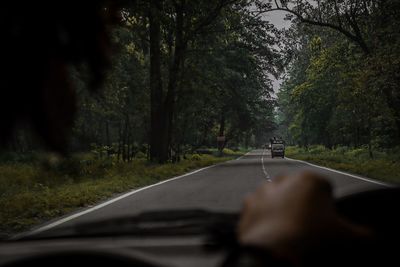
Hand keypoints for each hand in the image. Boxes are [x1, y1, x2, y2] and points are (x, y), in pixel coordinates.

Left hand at [238, 171, 371, 263]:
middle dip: (302, 202)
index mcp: (312, 181)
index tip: (326, 220)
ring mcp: (263, 192)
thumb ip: (366, 235)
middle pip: (298, 189)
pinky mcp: (248, 206)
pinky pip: (257, 208)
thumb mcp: (349, 239)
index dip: (327, 205)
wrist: (274, 256)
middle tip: (307, 224)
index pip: (324, 188)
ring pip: (275, 195)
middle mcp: (285, 181)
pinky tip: (270, 230)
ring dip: (280, 206)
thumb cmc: (314, 242)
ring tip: (287, 228)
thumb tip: (373, 237)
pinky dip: (262, 216)